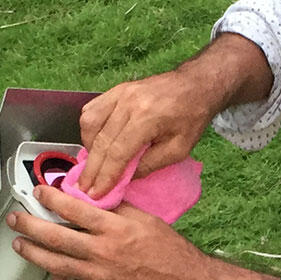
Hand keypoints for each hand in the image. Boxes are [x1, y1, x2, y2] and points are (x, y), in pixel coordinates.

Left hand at [7, 185, 209, 279]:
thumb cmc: (171, 251)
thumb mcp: (147, 220)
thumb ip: (118, 209)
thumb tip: (94, 198)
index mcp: (116, 228)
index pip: (75, 209)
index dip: (51, 198)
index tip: (39, 192)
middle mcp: (104, 252)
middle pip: (55, 237)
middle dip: (29, 226)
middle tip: (15, 219)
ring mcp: (101, 277)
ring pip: (56, 265)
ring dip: (33, 254)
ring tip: (20, 246)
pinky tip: (56, 277)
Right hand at [78, 70, 211, 198]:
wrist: (194, 85)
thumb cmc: (191, 118)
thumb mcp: (179, 149)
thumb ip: (150, 165)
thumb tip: (124, 178)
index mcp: (146, 118)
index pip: (118, 152)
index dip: (105, 176)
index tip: (96, 194)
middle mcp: (128, 103)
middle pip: (101, 141)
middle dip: (92, 169)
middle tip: (85, 189)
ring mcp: (119, 94)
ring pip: (90, 123)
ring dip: (88, 148)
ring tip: (93, 166)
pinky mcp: (115, 90)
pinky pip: (91, 110)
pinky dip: (89, 130)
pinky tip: (95, 143)